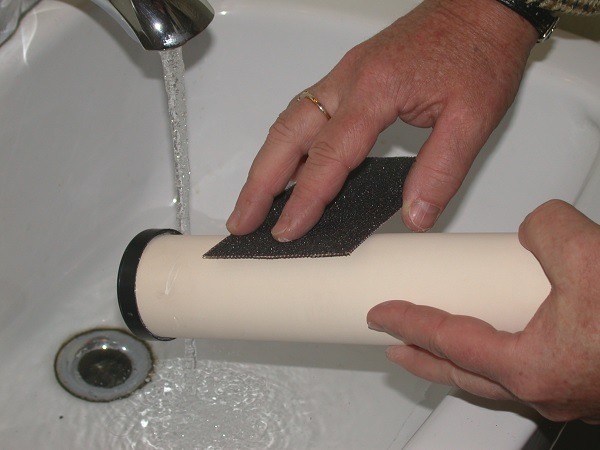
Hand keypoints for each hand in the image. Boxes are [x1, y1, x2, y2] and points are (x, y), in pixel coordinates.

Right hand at [226, 0, 537, 239]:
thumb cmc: (478, 52)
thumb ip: (440, 171)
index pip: (328, 155)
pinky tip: (283, 166)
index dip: (305, 198)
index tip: (286, 230)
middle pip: (286, 135)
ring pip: (288, 122)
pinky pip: (303, 112)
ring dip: (265, 164)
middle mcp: (348, 80)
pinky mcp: (348, 76)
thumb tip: (414, 216)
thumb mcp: (472, 118)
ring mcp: (343, 76)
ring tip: (251, 201)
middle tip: (241, 220)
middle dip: (259, 183)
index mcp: (376, 90)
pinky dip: (285, 145)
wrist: (481, 8)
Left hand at [367, 200, 599, 422]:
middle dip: (422, 358)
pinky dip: (501, 354)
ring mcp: (567, 392)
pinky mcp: (587, 382)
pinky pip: (527, 370)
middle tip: (394, 342)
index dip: (408, 322)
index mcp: (531, 366)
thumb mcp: (588, 254)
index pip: (446, 341)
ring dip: (461, 359)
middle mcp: (545, 389)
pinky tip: (508, 334)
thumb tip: (537, 227)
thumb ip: (546, 228)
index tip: (379, 313)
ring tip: (441, 341)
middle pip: (460, 374)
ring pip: (494, 378)